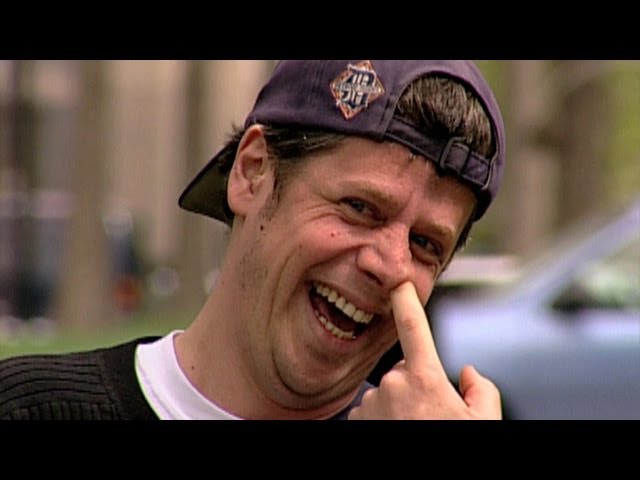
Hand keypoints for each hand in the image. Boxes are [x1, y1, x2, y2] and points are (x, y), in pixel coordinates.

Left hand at [348, 281, 501, 419]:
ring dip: (397, 406)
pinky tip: (396, 432)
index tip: (398, 281)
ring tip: (413, 428)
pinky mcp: (355, 421)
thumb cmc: (458, 447)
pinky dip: (380, 419)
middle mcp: (393, 385)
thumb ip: (482, 392)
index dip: (406, 299)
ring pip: (387, 393)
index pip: (414, 327)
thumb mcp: (483, 424)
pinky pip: (370, 410)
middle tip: (431, 416)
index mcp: (425, 379)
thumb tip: (470, 373)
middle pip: (406, 371)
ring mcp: (370, 404)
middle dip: (417, 386)